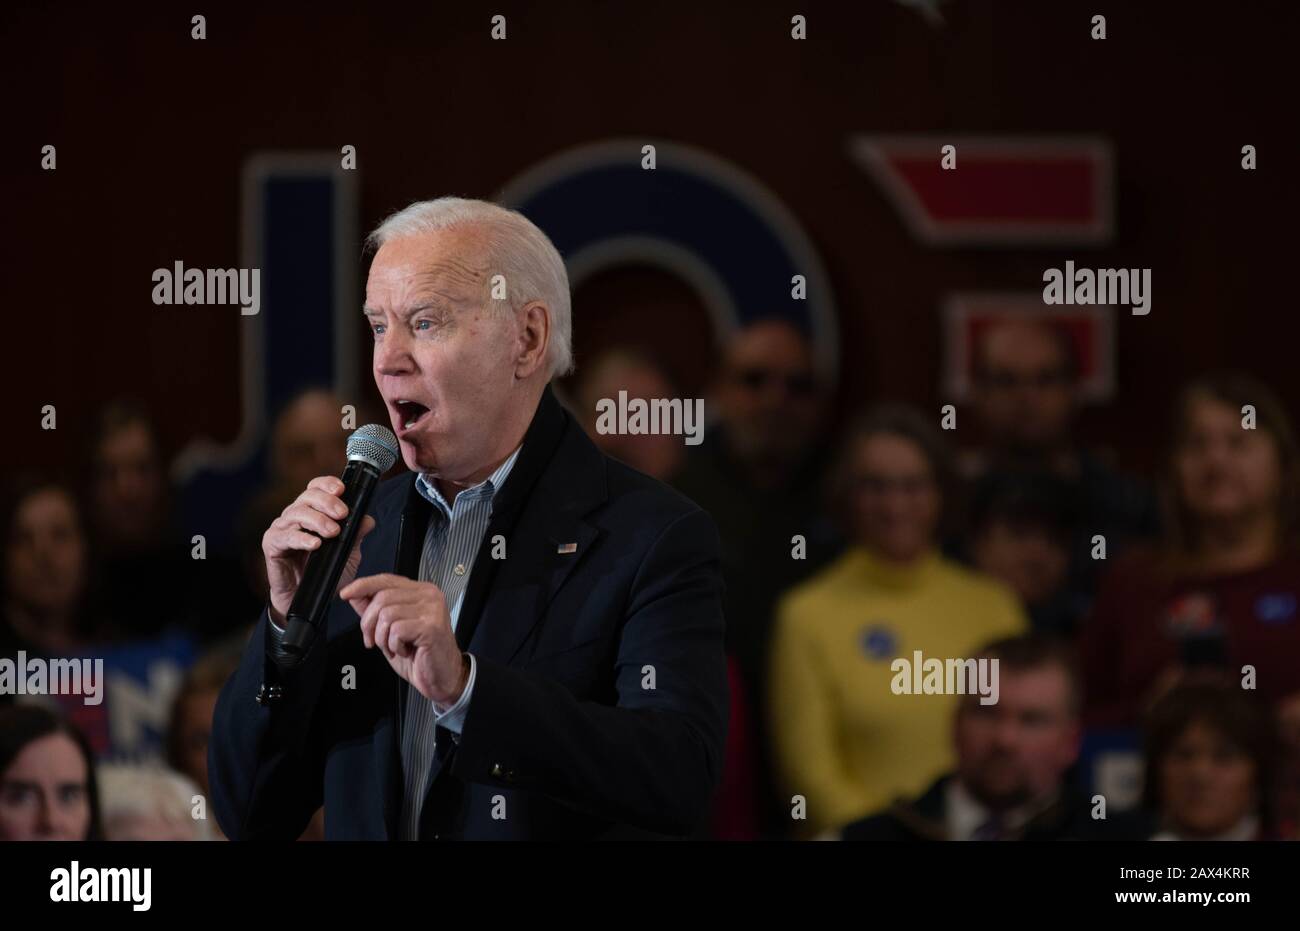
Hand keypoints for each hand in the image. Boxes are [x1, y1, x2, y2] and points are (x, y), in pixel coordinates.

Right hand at [262, 475, 376, 625]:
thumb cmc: (325, 573)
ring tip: (333, 532)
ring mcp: (282, 528)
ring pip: (297, 513)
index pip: (316, 488)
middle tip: (342, 514)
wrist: (306, 599)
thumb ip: (355, 536)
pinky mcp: (272, 544)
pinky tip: (315, 544)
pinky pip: (286, 536)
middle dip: (327, 502)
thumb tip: (367, 520)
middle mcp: (295, 516)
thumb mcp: (347, 554)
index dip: (327, 484)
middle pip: (307, 496)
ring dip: (317, 520)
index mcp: (312, 512)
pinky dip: (302, 538)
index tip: (342, 489)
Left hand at [338, 573, 468, 705]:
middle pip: (382, 597)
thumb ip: (374, 610)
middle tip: (374, 641)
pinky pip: (396, 630)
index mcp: (420, 592)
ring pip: (387, 614)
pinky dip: (394, 645)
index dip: (363, 585)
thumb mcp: (390, 630)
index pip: (386, 580)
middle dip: (369, 623)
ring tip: (394, 647)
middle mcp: (429, 595)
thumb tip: (354, 595)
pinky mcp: (431, 626)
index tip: (346, 593)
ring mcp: (432, 610)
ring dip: (383, 637)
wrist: (442, 677)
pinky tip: (405, 650)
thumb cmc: (420, 655)